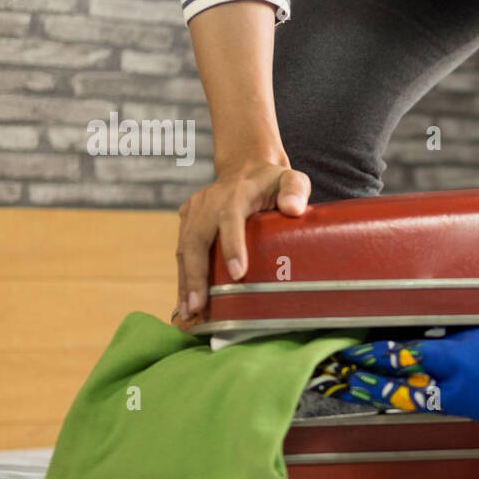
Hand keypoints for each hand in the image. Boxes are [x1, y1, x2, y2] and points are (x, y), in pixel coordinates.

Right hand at [175, 156, 310, 322]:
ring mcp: (194, 211)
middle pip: (196, 239)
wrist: (245, 168)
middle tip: (199, 305)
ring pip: (184, 249)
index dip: (232, 246)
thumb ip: (296, 189)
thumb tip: (294, 209)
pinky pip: (183, 251)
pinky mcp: (187, 221)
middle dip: (196, 275)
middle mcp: (208, 202)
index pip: (230, 219)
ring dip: (185, 282)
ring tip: (189, 311)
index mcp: (235, 193)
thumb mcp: (291, 179)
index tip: (238, 273)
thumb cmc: (272, 181)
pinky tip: (186, 302)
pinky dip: (184, 278)